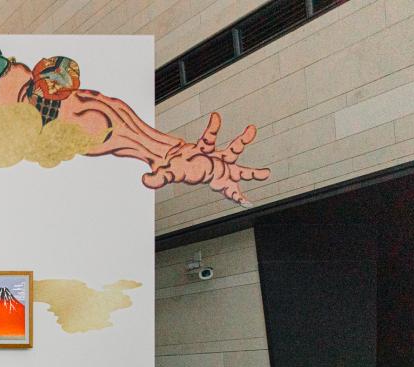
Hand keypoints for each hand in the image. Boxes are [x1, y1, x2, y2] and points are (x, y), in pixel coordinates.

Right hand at [142, 113, 269, 206]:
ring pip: (231, 150)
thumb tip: (146, 180)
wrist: (160, 160)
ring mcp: (210, 156)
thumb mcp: (161, 176)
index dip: (236, 197)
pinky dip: (213, 127)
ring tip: (252, 130)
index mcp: (208, 179)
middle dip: (251, 174)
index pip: (225, 190)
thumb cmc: (164, 172)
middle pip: (237, 171)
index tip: (248, 203)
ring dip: (242, 140)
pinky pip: (211, 135)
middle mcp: (213, 169)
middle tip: (267, 174)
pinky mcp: (204, 146)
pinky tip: (215, 116)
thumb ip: (155, 179)